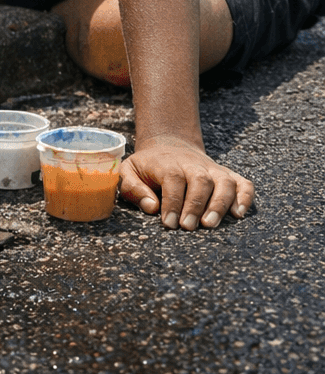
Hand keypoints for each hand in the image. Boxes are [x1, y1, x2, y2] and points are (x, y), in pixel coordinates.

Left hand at [119, 134, 254, 228]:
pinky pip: (243, 184)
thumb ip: (132, 188)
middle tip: (189, 226)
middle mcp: (194, 165)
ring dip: (220, 204)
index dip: (173, 202)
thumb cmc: (147, 167)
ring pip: (225, 182)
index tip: (169, 223)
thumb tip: (151, 207)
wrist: (169, 146)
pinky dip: (245, 197)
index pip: (174, 180)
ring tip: (210, 224)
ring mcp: (213, 170)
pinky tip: (238, 214)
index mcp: (168, 163)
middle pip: (201, 181)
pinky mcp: (227, 175)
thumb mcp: (129, 171)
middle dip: (196, 205)